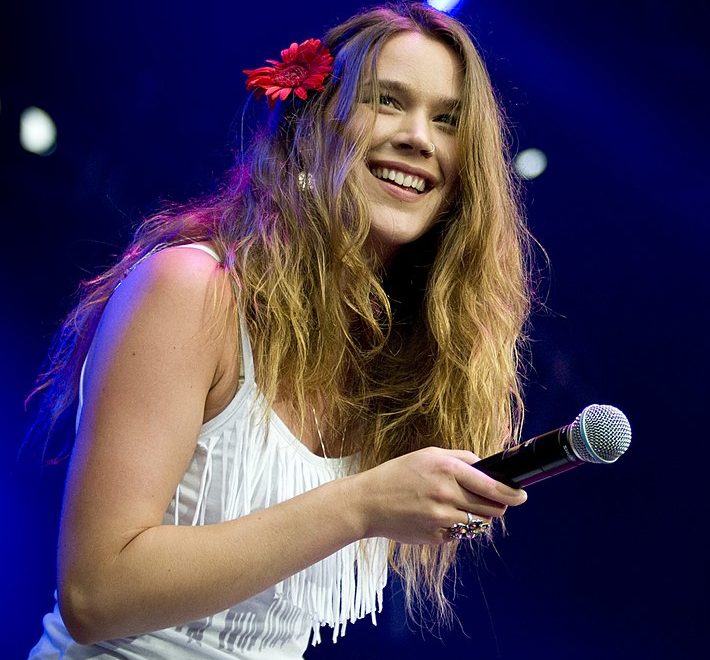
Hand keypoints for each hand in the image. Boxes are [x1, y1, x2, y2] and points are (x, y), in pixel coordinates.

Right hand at [354, 446, 526, 544]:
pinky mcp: (436, 538)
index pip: (492, 487)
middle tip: (486, 500)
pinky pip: (459, 534)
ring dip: (475, 516)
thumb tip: (487, 467)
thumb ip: (461, 458)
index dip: (512, 493)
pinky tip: (436, 516)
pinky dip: (455, 527)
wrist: (368, 503)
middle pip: (492, 508)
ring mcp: (442, 519)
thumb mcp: (428, 455)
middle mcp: (447, 494)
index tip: (521, 496)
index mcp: (447, 469)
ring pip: (478, 523)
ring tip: (455, 506)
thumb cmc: (398, 475)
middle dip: (495, 505)